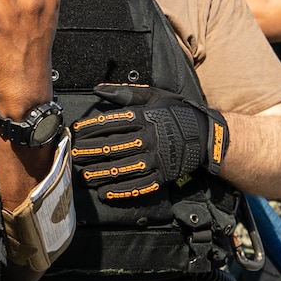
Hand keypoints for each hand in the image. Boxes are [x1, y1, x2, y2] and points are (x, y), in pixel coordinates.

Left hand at [71, 84, 228, 200]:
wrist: (207, 136)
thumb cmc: (176, 112)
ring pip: (123, 168)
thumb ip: (126, 93)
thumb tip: (98, 88)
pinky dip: (121, 190)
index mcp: (144, 117)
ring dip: (101, 173)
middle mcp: (148, 139)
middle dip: (90, 152)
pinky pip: (139, 185)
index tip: (75, 132)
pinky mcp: (163, 176)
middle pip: (113, 146)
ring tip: (84, 176)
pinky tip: (105, 192)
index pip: (111, 123)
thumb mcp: (154, 96)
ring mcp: (156, 159)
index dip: (90, 128)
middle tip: (73, 155)